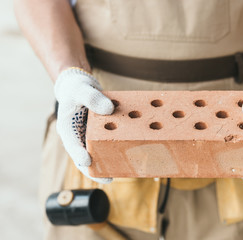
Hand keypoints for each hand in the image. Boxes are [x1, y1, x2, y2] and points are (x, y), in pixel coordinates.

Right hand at [54, 68, 113, 183]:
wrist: (80, 86)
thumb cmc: (77, 88)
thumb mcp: (82, 89)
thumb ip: (92, 98)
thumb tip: (109, 109)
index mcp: (67, 128)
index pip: (71, 144)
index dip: (78, 154)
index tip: (87, 162)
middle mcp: (77, 136)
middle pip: (84, 156)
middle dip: (94, 170)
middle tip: (108, 179)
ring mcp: (88, 137)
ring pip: (96, 153)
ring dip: (107, 163)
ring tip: (120, 173)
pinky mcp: (99, 134)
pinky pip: (107, 143)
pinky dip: (115, 149)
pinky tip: (128, 155)